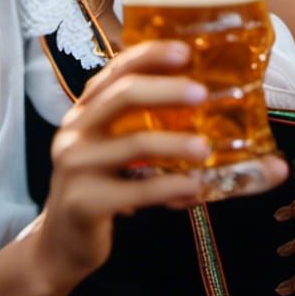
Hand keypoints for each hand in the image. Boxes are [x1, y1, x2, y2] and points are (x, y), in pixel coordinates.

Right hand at [33, 39, 286, 291]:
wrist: (62, 245)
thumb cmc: (104, 188)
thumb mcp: (121, 152)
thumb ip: (157, 133)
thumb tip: (232, 129)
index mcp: (87, 108)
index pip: (117, 69)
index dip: (150, 55)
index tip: (185, 50)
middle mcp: (76, 128)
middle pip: (123, 95)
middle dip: (166, 90)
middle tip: (203, 93)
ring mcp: (74, 165)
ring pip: (133, 144)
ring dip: (175, 144)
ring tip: (206, 149)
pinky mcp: (83, 202)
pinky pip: (135, 190)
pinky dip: (169, 186)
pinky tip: (194, 188)